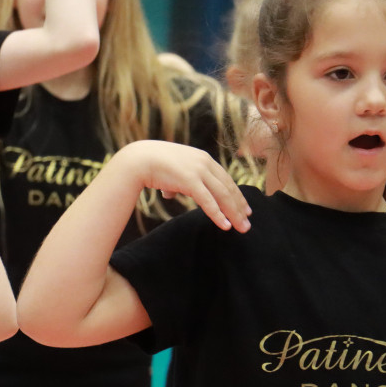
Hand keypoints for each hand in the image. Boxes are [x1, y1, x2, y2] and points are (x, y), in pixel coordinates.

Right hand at [125, 141, 251, 232]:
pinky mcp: (190, 181)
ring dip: (234, 213)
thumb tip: (171, 194)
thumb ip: (176, 181)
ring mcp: (198, 171)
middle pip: (228, 188)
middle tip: (247, 222)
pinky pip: (208, 201)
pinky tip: (225, 226)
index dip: (237, 195)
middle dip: (239, 206)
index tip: (245, 208)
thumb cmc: (151, 164)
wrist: (138, 159)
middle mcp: (205, 163)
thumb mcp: (171, 170)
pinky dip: (218, 214)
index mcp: (203, 158)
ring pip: (223, 196)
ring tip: (241, 228)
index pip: (226, 179)